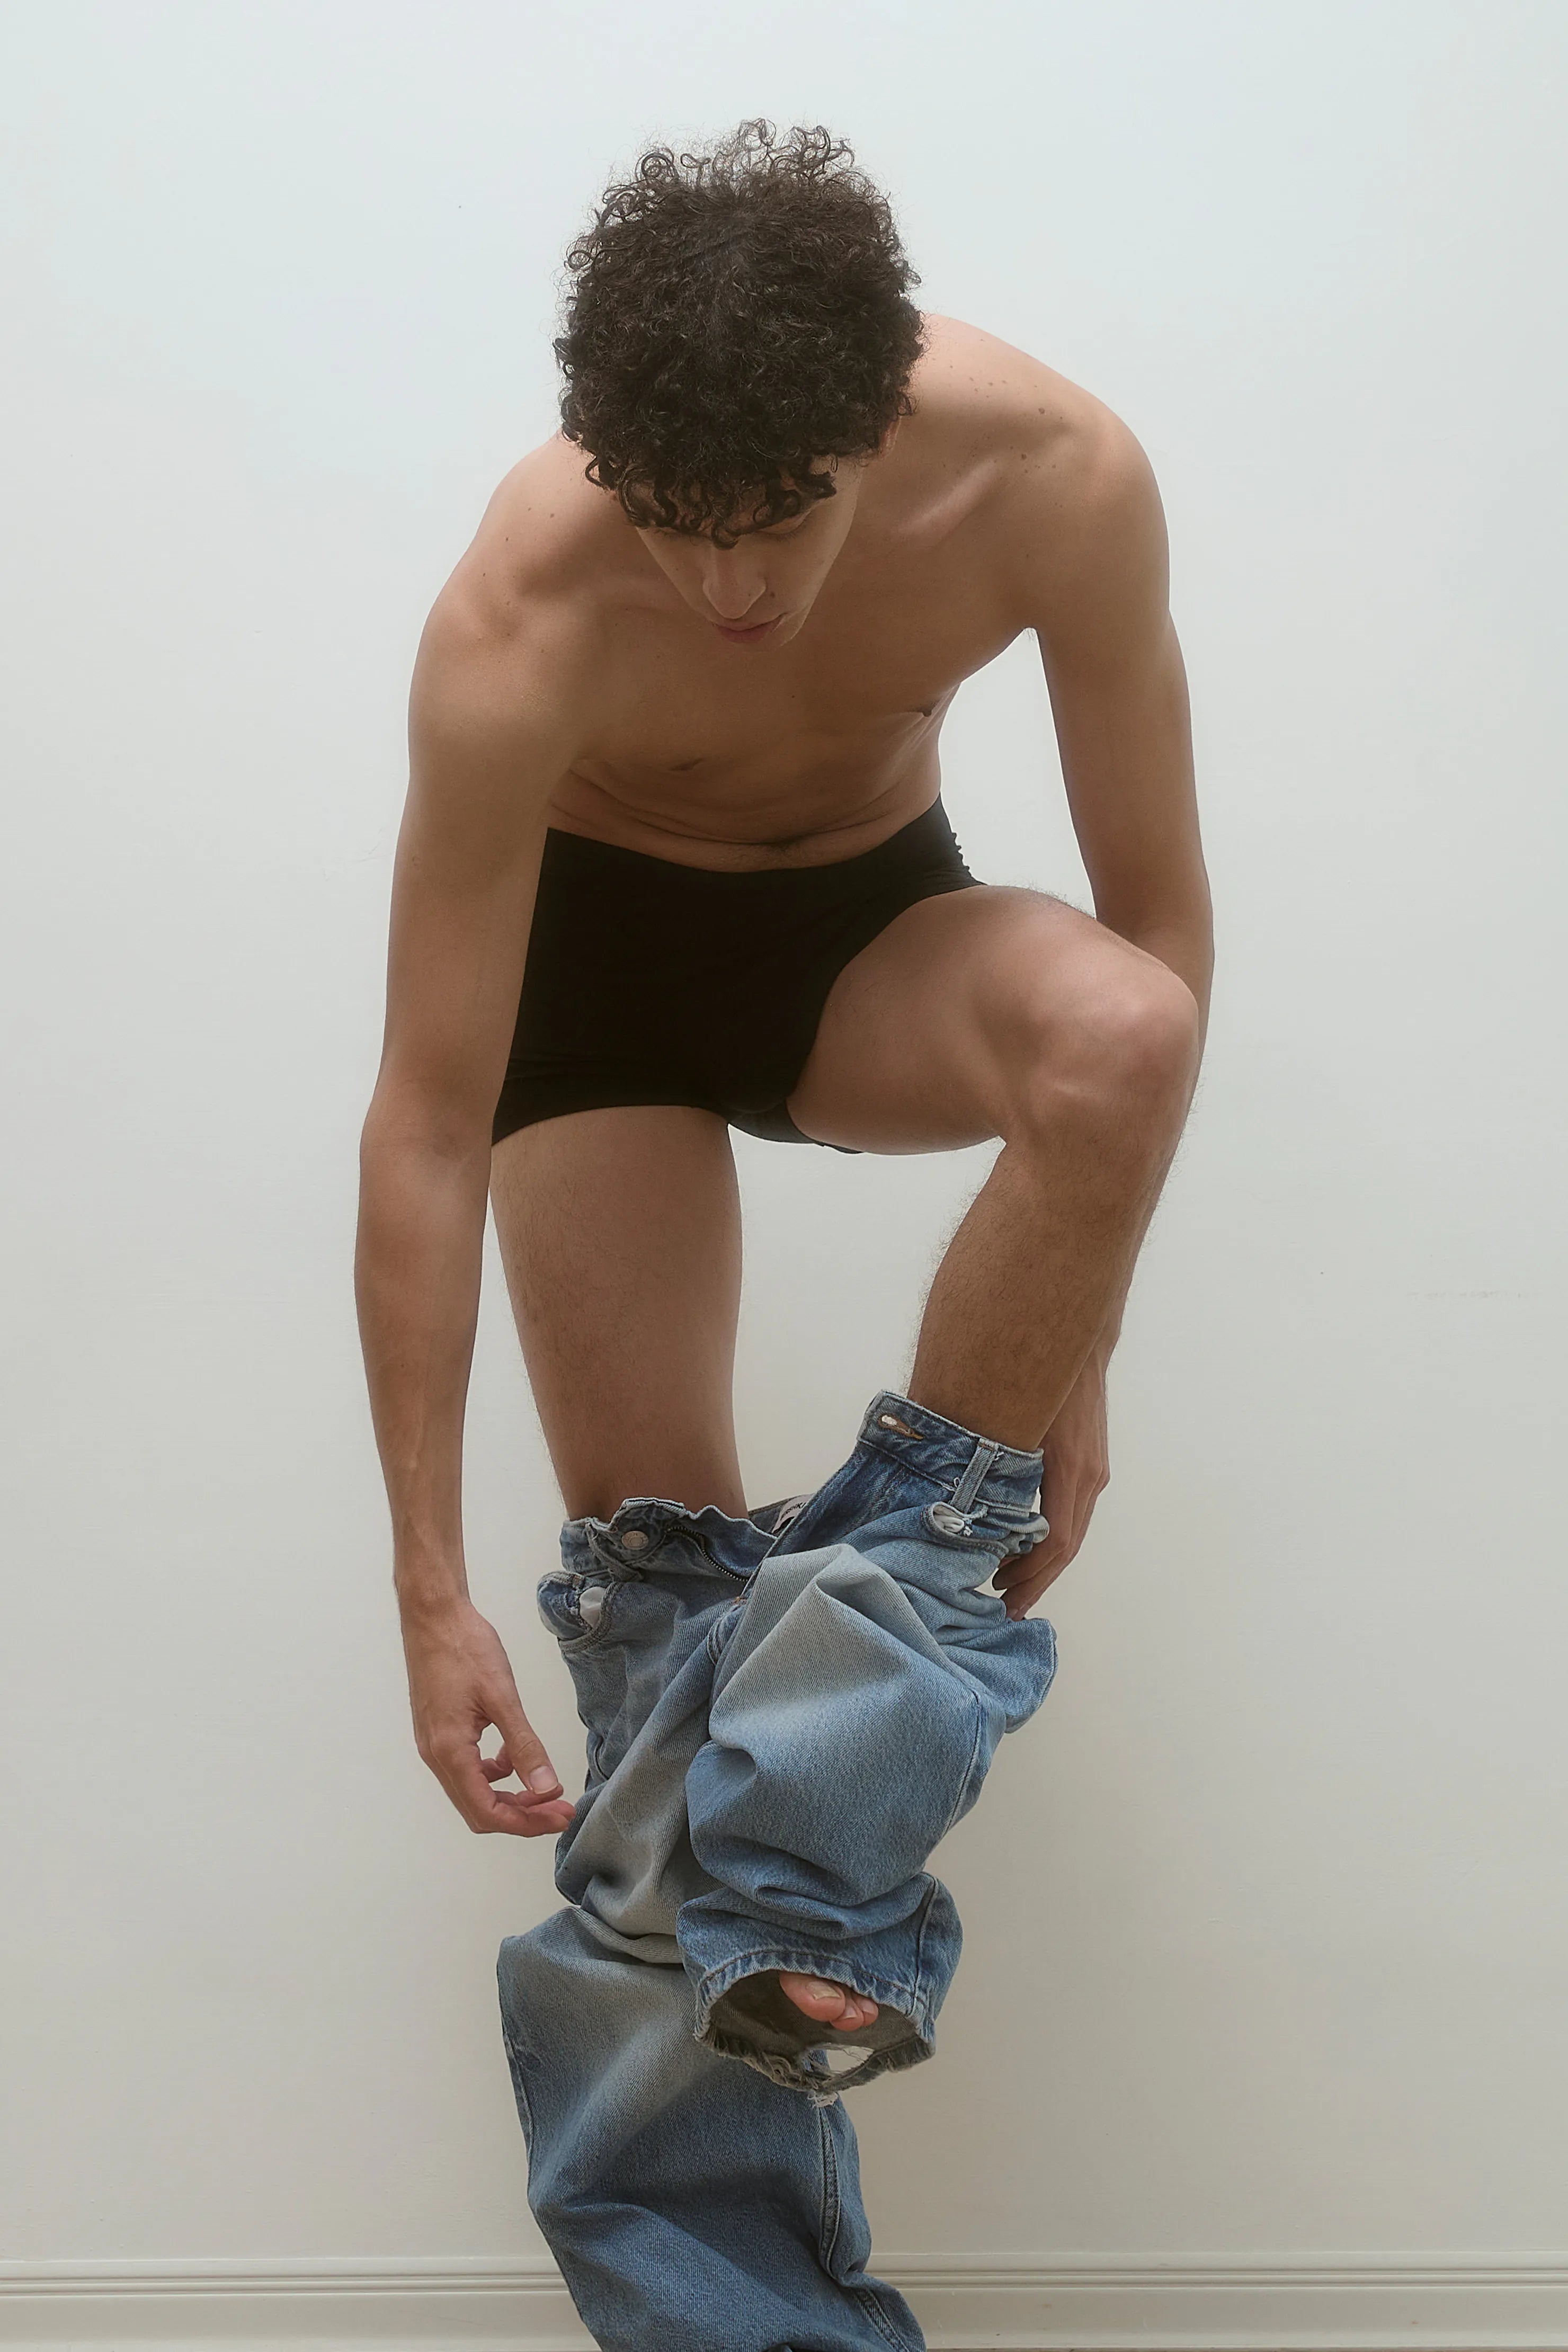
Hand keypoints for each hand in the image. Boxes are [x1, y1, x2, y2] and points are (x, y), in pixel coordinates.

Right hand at [402, 1596, 575, 1836]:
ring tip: (544, 1787)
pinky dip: (494, 1772)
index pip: (487, 1811)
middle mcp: (436, 1755)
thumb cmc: (464, 1647)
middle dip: (522, 1814)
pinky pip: (467, 1767)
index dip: (526, 1822)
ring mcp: (434, 1744)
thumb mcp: (502, 1697)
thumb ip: (524, 1745)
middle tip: (559, 1808)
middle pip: (478, 1809)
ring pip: (472, 1790)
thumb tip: (546, 1788)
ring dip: (509, 1795)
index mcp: (449, 1751)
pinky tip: (514, 1755)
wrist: (434, 1615)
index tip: (560, 1815)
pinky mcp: (439, 1731)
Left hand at [994, 1347, 1109, 1618]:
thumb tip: (948, 1489)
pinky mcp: (1091, 1463)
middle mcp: (1089, 1476)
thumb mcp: (1011, 1416)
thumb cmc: (1041, 1375)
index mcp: (1070, 1470)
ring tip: (1010, 1584)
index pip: (1054, 1541)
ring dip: (1042, 1563)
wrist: (1079, 1337)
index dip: (1028, 1573)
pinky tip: (1026, 1544)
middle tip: (1006, 1609)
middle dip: (1035, 1580)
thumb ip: (989, 1456)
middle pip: (1065, 1547)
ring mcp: (1094, 1471)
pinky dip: (1050, 1537)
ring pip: (1071, 1533)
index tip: (1001, 1593)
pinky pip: (1072, 1512)